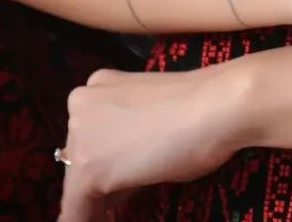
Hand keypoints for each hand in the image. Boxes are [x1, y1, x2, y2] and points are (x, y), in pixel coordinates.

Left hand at [57, 63, 244, 221]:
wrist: (215, 105)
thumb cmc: (200, 104)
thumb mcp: (153, 114)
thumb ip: (129, 133)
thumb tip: (122, 171)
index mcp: (98, 85)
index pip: (91, 135)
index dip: (106, 161)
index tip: (120, 183)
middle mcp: (80, 104)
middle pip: (80, 157)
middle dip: (100, 182)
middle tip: (125, 199)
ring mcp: (80, 138)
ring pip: (78, 185)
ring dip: (97, 204)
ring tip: (117, 212)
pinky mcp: (87, 172)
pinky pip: (76, 211)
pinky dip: (86, 221)